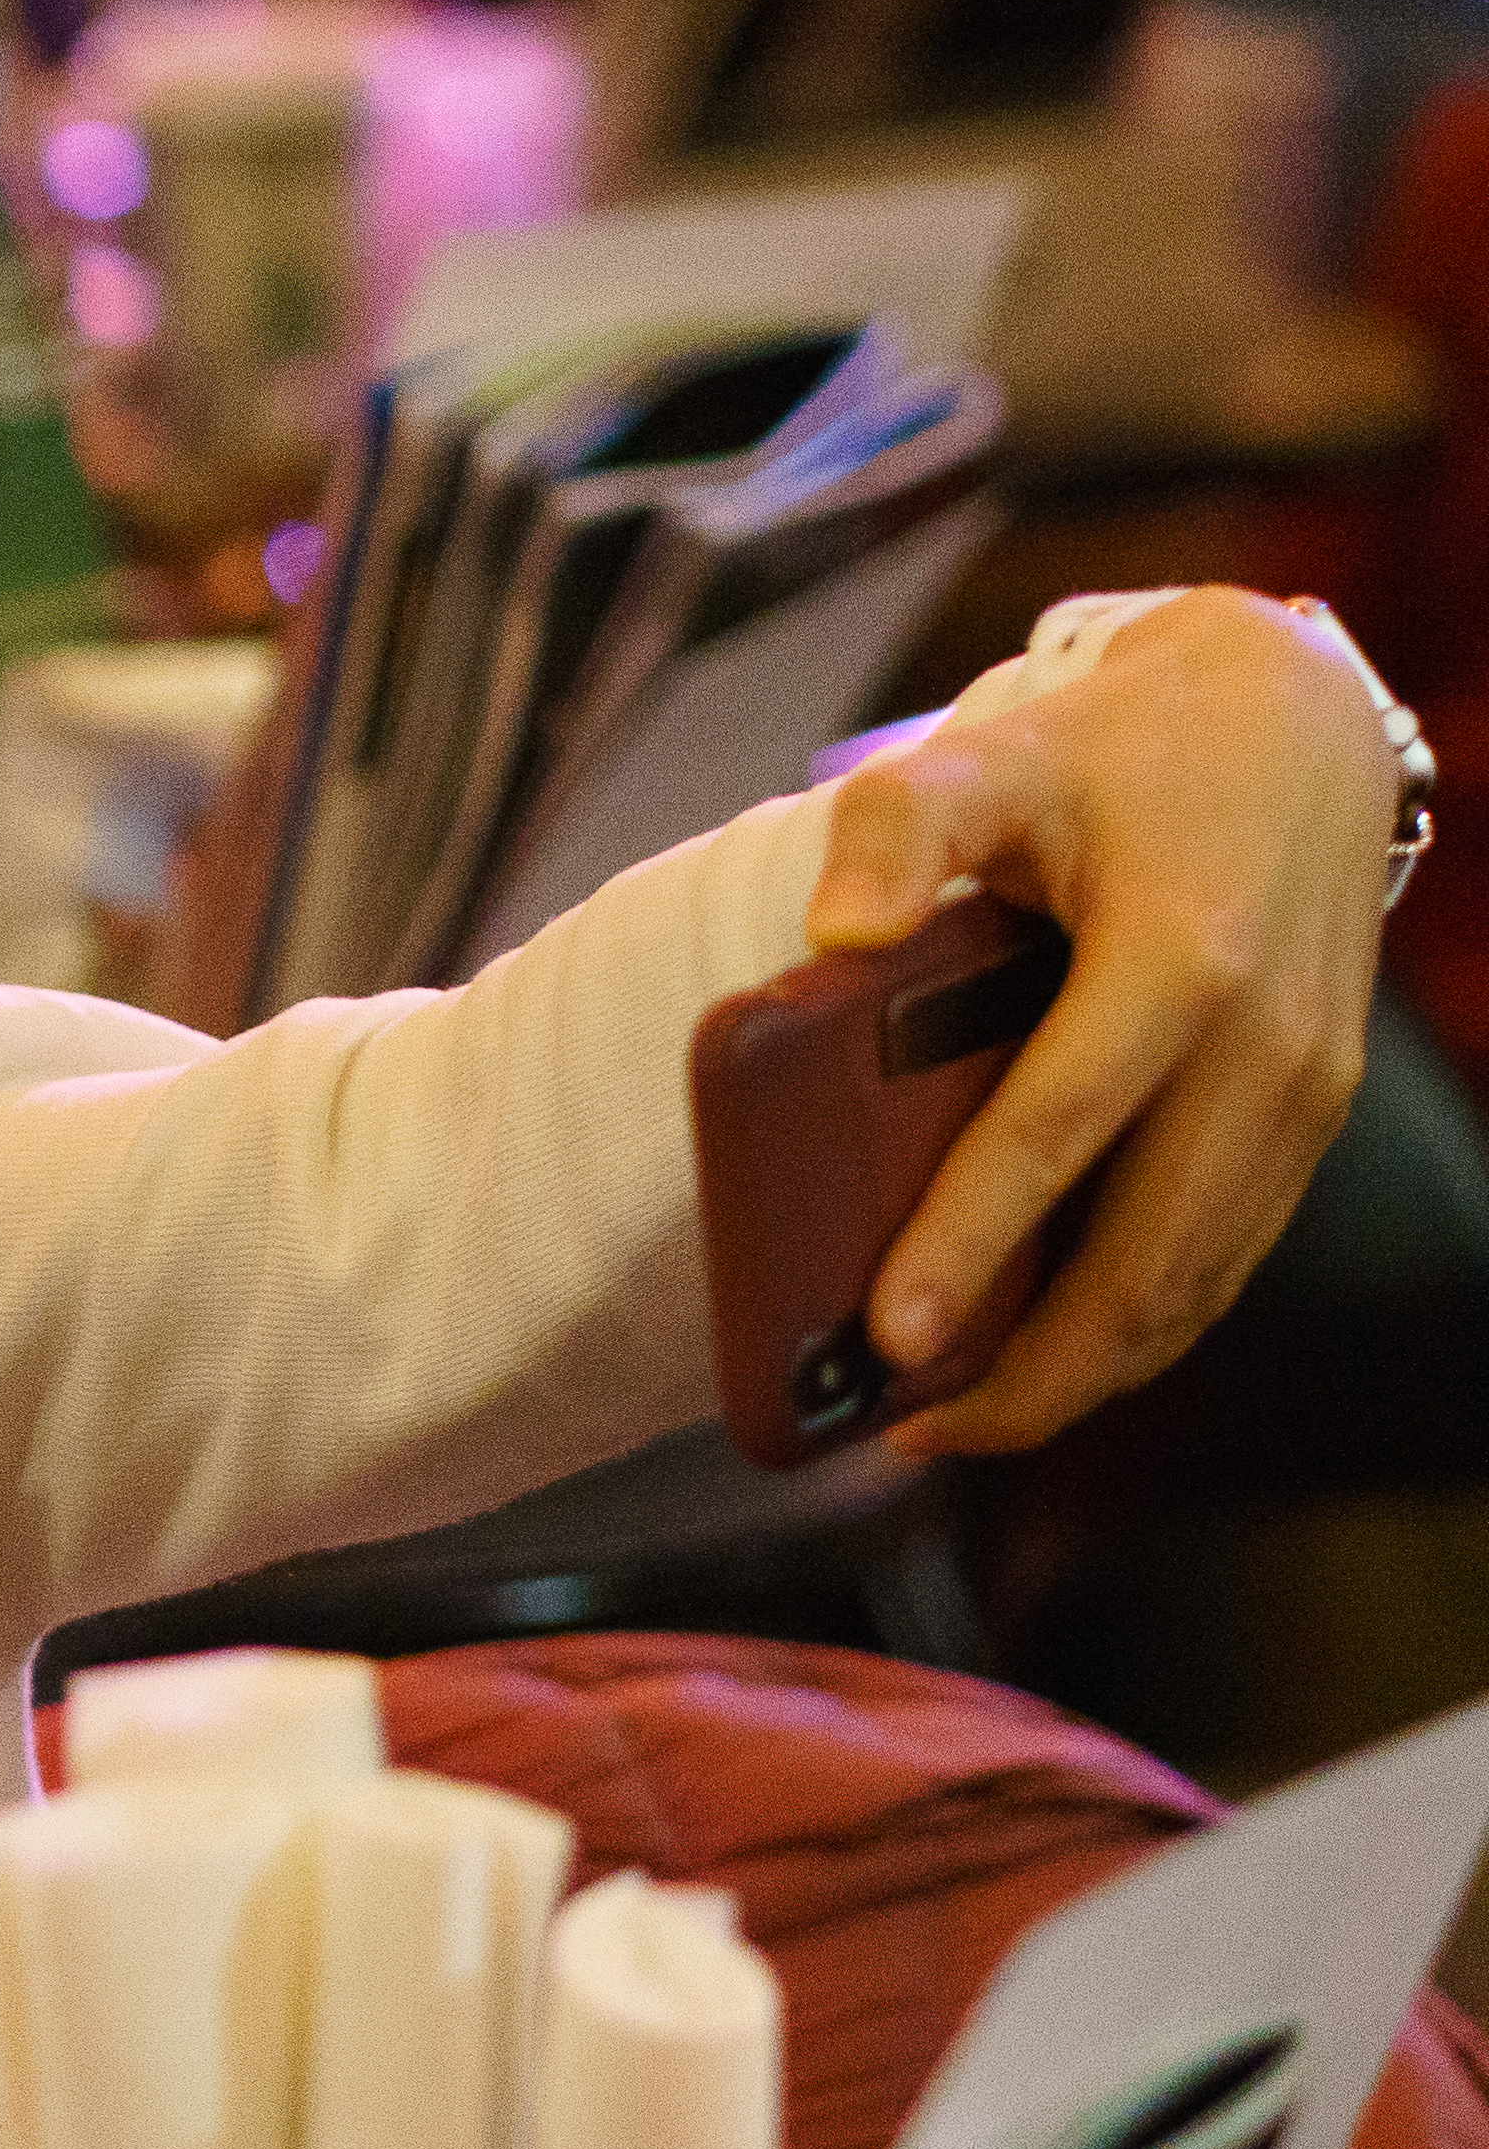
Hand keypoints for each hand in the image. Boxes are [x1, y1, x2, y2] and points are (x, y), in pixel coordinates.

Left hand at [803, 585, 1393, 1452]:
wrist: (1296, 726)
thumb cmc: (1119, 754)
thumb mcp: (991, 753)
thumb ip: (899, 826)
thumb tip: (834, 935)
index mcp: (1183, 959)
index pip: (1063, 1129)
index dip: (973, 1242)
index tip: (891, 1336)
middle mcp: (1265, 1046)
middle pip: (1147, 1254)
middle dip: (1030, 1366)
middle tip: (899, 1423)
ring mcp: (1305, 1093)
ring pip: (1196, 1282)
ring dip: (1082, 1370)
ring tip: (949, 1417)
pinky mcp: (1313, 1117)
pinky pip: (1224, 1255)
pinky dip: (1136, 1325)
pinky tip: (1040, 1356)